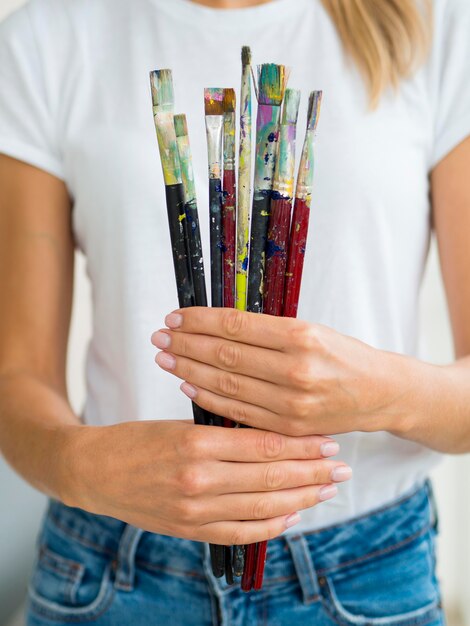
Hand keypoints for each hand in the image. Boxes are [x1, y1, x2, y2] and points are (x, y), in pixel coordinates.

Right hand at [61, 420, 351, 545]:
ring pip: (263, 506)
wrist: (95, 472)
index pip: (264, 444)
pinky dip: (270, 526)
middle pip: (271, 476)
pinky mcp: (190, 530)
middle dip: (312, 471)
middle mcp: (199, 479)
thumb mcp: (180, 423)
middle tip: (342, 466)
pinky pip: (240, 532)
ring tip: (328, 489)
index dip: (301, 444)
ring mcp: (195, 510)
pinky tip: (293, 515)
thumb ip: (224, 431)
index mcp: (197, 442)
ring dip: (301, 497)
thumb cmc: (137, 440)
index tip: (327, 440)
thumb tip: (272, 433)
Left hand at [152, 308, 415, 437]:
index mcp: (301, 336)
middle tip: (160, 337)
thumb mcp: (311, 330)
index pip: (236, 326)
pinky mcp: (288, 427)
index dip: (200, 321)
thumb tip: (216, 324)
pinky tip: (188, 386)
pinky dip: (209, 399)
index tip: (175, 316)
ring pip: (226, 385)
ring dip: (190, 371)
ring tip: (166, 358)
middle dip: (186, 344)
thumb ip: (266, 331)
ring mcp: (291, 403)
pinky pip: (238, 412)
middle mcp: (295, 369)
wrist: (379, 393)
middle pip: (225, 356)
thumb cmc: (343, 355)